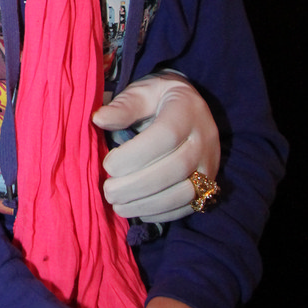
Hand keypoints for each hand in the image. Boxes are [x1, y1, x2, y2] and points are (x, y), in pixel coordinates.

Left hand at [96, 73, 220, 221]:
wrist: (191, 110)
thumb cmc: (158, 101)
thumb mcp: (140, 93)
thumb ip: (122, 108)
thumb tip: (98, 119)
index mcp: (187, 110)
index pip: (166, 135)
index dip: (135, 155)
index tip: (108, 164)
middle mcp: (204, 139)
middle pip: (176, 168)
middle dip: (137, 185)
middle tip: (108, 191)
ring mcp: (209, 164)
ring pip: (185, 192)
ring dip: (148, 203)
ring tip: (118, 205)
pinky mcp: (209, 185)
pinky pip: (189, 206)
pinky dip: (161, 213)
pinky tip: (137, 210)